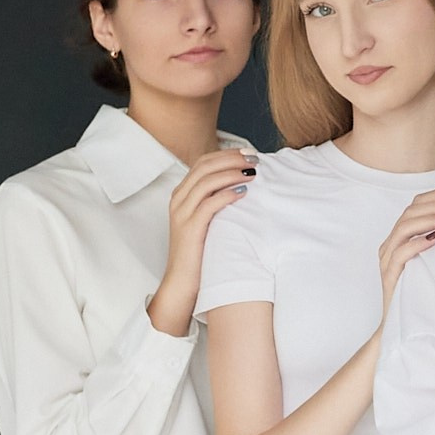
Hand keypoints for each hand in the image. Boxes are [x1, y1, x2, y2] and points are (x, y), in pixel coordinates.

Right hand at [149, 148, 259, 336]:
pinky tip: (243, 193)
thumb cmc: (201, 250)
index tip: (249, 152)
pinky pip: (208, 204)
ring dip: (231, 173)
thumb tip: (244, 184)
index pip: (203, 162)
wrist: (183, 281)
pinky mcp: (189, 228)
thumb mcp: (207, 220)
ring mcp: (182, 213)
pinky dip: (226, 195)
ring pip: (206, 181)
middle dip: (231, 158)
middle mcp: (179, 199)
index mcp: (182, 194)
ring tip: (253, 172)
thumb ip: (217, 200)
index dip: (226, 154)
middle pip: (205, 166)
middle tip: (255, 158)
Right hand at [378, 184, 434, 312]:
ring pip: (405, 227)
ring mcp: (388, 259)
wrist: (404, 324)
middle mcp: (391, 243)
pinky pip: (401, 253)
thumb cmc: (424, 291)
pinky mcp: (389, 276)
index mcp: (401, 235)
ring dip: (433, 218)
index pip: (418, 204)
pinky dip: (418, 243)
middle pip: (412, 211)